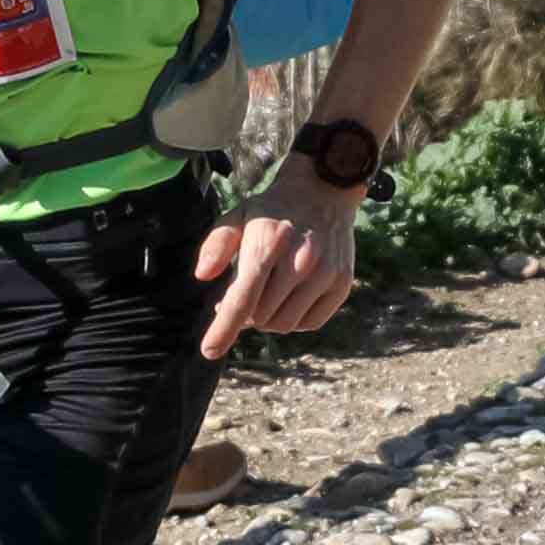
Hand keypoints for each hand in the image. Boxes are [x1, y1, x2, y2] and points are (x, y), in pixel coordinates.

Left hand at [194, 168, 362, 359]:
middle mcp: (300, 261)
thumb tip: (202, 276)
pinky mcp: (341, 284)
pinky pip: (310, 323)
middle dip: (246, 314)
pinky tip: (289, 298)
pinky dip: (294, 320)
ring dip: (268, 319)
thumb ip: (216, 245)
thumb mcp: (238, 216)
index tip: (209, 351)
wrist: (324, 193)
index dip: (223, 329)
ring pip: (285, 324)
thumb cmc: (272, 210)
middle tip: (246, 293)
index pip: (242, 298)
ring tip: (267, 295)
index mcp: (267, 243)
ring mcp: (325, 274)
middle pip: (260, 317)